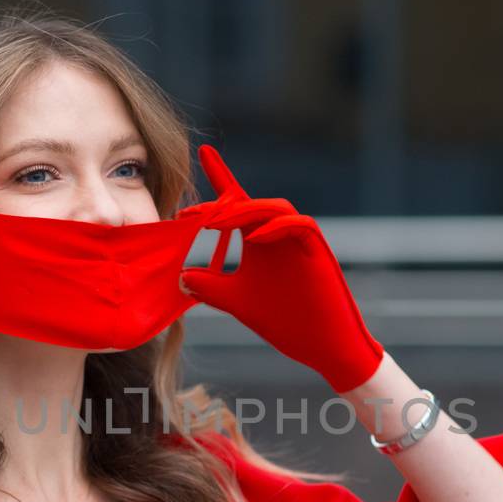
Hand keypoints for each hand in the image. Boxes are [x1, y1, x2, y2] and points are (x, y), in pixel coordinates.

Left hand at [177, 145, 383, 392]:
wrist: (322, 347)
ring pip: (275, 208)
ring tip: (216, 223)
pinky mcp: (318, 251)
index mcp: (260, 241)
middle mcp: (279, 235)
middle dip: (221, 204)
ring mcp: (300, 241)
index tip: (203, 153)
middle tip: (192, 215)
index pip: (239, 202)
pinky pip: (300, 226)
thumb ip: (211, 287)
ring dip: (245, 212)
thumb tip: (180, 277)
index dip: (222, 177)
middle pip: (251, 203)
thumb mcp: (237, 302)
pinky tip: (254, 237)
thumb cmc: (286, 323)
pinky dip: (277, 227)